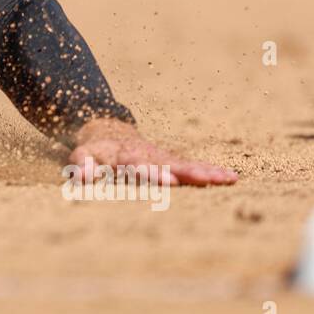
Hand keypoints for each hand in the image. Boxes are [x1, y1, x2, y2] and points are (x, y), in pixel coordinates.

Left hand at [67, 118, 236, 186]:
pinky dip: (211, 172)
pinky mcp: (172, 163)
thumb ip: (82, 166)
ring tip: (227, 178)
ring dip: (206, 172)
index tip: (168, 181)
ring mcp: (162, 158)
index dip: (153, 173)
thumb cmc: (94, 152)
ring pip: (185, 165)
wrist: (107, 132)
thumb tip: (82, 178)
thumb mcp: (82, 156)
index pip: (139, 166)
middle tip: (204, 180)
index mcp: (125, 156)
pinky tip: (232, 178)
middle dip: (186, 173)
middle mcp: (148, 156)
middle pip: (168, 164)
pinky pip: (193, 167)